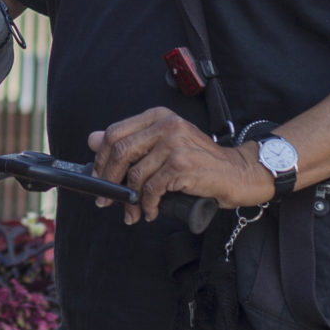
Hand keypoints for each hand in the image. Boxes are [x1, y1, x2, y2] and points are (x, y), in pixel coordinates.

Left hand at [86, 109, 272, 225]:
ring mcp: (174, 144)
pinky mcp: (181, 166)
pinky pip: (151, 189)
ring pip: (135, 175)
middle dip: (109, 181)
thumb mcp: (164, 145)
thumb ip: (132, 141)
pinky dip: (147, 206)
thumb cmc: (200, 162)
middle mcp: (166, 125)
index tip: (98, 178)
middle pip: (120, 152)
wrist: (236, 172)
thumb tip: (92, 139)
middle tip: (107, 200)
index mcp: (158, 116)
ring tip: (133, 213)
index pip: (115, 133)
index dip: (101, 159)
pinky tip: (151, 212)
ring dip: (130, 201)